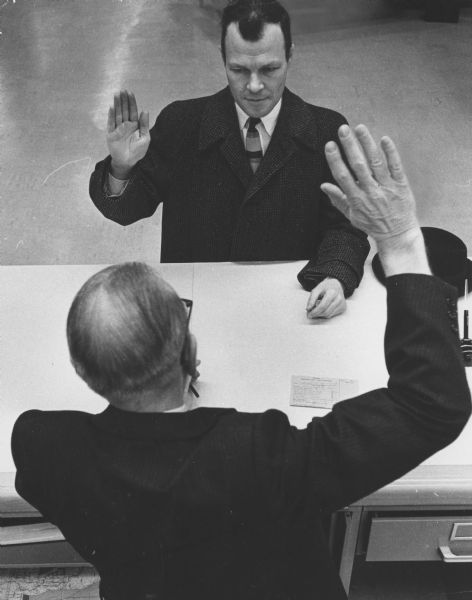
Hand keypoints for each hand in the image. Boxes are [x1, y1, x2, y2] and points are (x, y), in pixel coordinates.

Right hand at [106, 90, 149, 177]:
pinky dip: (111, 115)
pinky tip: (112, 107)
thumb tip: (145, 110)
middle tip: (123, 90)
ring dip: (117, 104)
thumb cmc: (138, 152)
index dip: (131, 102)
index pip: (132, 111)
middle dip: (124, 100)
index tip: (130, 93)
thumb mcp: (145, 138)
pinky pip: (111, 123)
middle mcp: (125, 125)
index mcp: (134, 125)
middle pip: (124, 110)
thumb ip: (144, 125)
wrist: (128, 162)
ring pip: (117, 114)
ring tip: (117, 95)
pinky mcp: (111, 134)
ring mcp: (117, 129)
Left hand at [306, 278, 345, 318]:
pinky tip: (323, 309)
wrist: (336, 285)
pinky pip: (332, 315)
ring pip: (328, 315)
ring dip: (320, 315)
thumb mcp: (316, 289)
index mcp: (332, 292)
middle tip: (310, 314)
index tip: (309, 315)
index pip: (322, 306)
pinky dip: (325, 314)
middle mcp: (339, 299)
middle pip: (325, 312)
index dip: (314, 312)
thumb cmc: (326, 287)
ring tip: (316, 310)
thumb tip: (308, 309)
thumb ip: (311, 299)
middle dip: (316, 314)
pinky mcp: (343, 308)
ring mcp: (342, 304)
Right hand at [320, 124, 418, 243]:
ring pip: (376, 163)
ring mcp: (386, 187)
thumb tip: (324, 186)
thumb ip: (338, 200)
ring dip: (367, 144)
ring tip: (360, 128)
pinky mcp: (401, 185)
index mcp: (356, 200)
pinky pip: (395, 166)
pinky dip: (390, 153)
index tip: (330, 145)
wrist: (397, 234)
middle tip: (343, 129)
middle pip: (358, 166)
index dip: (336, 160)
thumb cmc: (372, 225)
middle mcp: (371, 192)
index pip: (343, 176)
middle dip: (350, 146)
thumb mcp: (351, 216)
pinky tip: (384, 139)